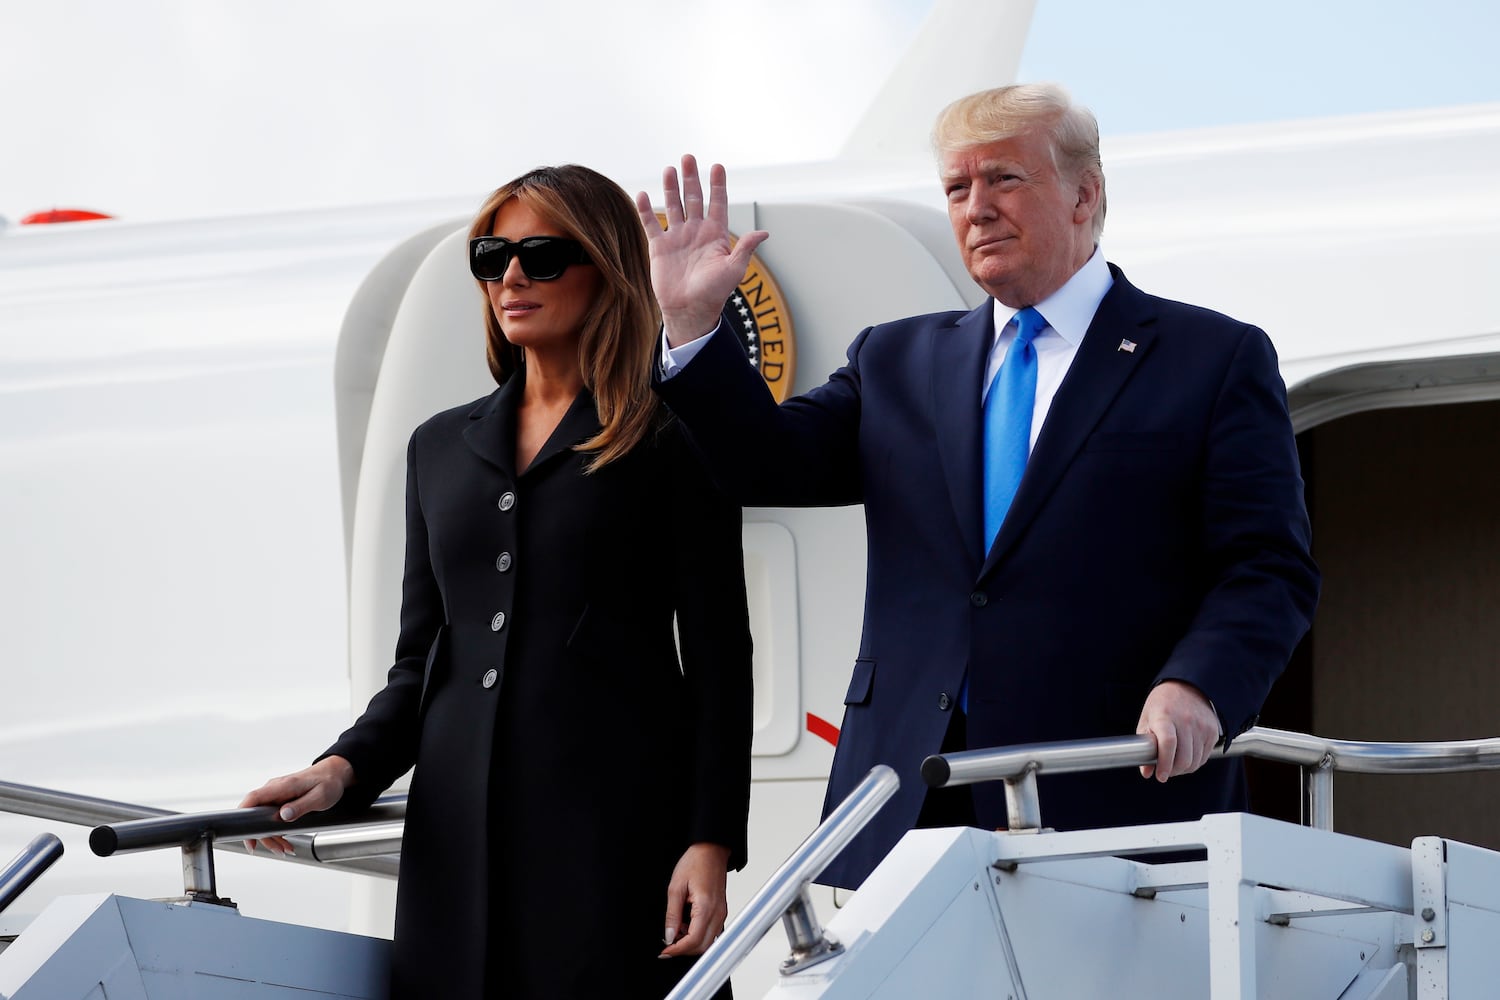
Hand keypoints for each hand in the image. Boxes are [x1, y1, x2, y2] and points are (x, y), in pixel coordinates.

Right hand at [237, 755, 354, 855]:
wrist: (334, 774)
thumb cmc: (328, 782)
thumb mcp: (319, 796)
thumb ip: (301, 806)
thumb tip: (283, 815)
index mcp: (282, 786)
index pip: (253, 799)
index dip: (244, 818)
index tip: (247, 837)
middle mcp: (275, 789)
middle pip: (257, 815)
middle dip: (265, 836)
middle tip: (278, 850)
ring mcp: (276, 795)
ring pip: (264, 819)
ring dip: (273, 836)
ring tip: (286, 849)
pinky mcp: (280, 801)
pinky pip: (272, 818)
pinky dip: (278, 831)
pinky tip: (286, 841)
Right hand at [635, 155, 767, 347]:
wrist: (689, 310)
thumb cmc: (714, 293)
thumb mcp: (734, 270)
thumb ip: (746, 249)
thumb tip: (764, 233)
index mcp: (715, 234)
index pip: (717, 203)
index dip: (717, 185)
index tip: (717, 166)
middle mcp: (696, 231)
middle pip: (694, 198)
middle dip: (691, 178)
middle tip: (688, 158)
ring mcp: (677, 237)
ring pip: (673, 206)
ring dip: (671, 188)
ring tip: (670, 169)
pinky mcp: (659, 247)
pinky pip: (651, 224)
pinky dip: (646, 209)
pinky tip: (643, 194)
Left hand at [660, 841, 731, 957]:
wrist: (711, 850)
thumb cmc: (695, 862)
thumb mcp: (675, 887)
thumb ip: (672, 915)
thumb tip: (669, 936)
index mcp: (705, 907)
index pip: (693, 940)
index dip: (677, 950)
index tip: (665, 951)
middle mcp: (717, 913)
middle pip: (703, 946)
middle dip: (684, 950)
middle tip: (668, 945)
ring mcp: (721, 913)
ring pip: (709, 941)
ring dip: (692, 942)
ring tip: (676, 931)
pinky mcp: (721, 911)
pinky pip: (712, 932)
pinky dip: (699, 935)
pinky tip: (687, 925)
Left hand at [1135, 681, 1221, 781]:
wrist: (1187, 686)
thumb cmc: (1162, 704)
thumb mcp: (1147, 719)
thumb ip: (1145, 746)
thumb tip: (1147, 773)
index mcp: (1165, 715)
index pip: (1168, 743)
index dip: (1164, 764)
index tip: (1160, 776)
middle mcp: (1186, 720)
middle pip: (1183, 758)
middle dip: (1173, 771)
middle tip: (1165, 771)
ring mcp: (1202, 726)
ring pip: (1195, 762)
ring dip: (1183, 769)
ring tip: (1174, 764)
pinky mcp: (1213, 731)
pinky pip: (1204, 757)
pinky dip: (1195, 762)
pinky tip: (1186, 756)